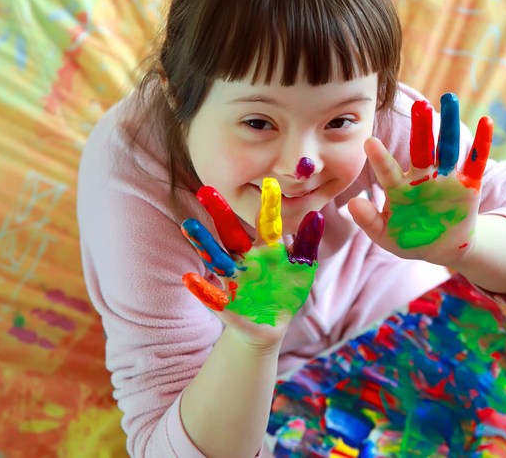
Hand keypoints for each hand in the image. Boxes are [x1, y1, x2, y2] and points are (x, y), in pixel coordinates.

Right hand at [180, 178, 324, 346]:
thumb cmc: (287, 290)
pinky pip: (212, 295)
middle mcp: (245, 259)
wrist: (272, 324)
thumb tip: (316, 214)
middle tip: (206, 189)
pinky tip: (189, 278)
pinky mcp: (226, 304)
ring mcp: (234, 279)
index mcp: (266, 248)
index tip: (269, 182)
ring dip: (203, 243)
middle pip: (231, 233)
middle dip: (220, 213)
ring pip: (216, 258)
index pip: (266, 223)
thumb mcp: (302, 267)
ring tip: (189, 225)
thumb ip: (307, 243)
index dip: (268, 205)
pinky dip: (201, 288)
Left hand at [348, 93, 492, 266]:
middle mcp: (422, 177)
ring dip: (448, 125)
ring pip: (447, 148)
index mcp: (399, 187)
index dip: (380, 158)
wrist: (441, 248)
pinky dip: (482, 143)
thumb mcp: (386, 235)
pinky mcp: (468, 184)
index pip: (388, 171)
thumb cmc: (409, 238)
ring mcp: (445, 178)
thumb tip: (351, 204)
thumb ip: (369, 221)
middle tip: (419, 105)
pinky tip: (486, 121)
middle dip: (420, 128)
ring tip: (449, 99)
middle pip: (421, 148)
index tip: (369, 142)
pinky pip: (475, 161)